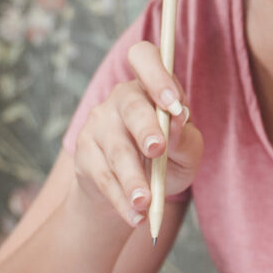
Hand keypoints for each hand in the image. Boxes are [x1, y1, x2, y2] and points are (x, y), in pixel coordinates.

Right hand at [71, 40, 203, 229]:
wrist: (132, 194)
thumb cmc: (166, 161)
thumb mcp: (187, 152)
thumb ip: (185, 138)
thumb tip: (177, 120)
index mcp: (150, 87)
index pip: (144, 58)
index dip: (157, 74)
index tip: (173, 103)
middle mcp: (120, 99)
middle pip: (129, 105)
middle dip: (145, 127)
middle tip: (157, 151)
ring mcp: (98, 125)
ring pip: (115, 149)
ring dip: (132, 177)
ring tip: (145, 203)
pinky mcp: (84, 154)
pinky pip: (103, 176)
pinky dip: (120, 198)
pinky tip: (135, 215)